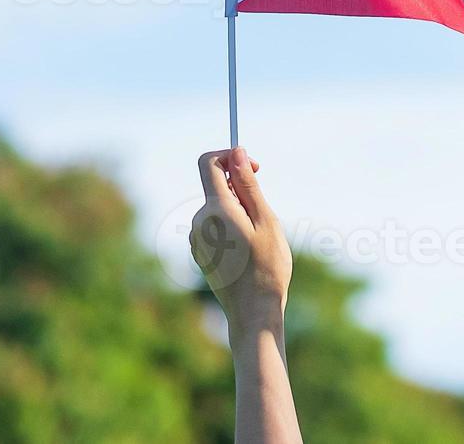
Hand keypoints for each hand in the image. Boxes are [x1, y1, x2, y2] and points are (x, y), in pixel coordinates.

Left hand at [192, 147, 291, 333]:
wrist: (253, 312)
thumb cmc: (267, 267)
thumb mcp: (265, 220)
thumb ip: (248, 185)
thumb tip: (237, 152)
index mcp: (216, 209)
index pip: (209, 163)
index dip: (230, 156)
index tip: (253, 167)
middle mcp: (199, 221)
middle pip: (216, 187)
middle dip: (241, 190)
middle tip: (265, 216)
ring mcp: (196, 238)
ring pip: (218, 208)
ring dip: (238, 212)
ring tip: (258, 240)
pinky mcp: (199, 252)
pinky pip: (214, 226)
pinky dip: (231, 228)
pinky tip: (247, 252)